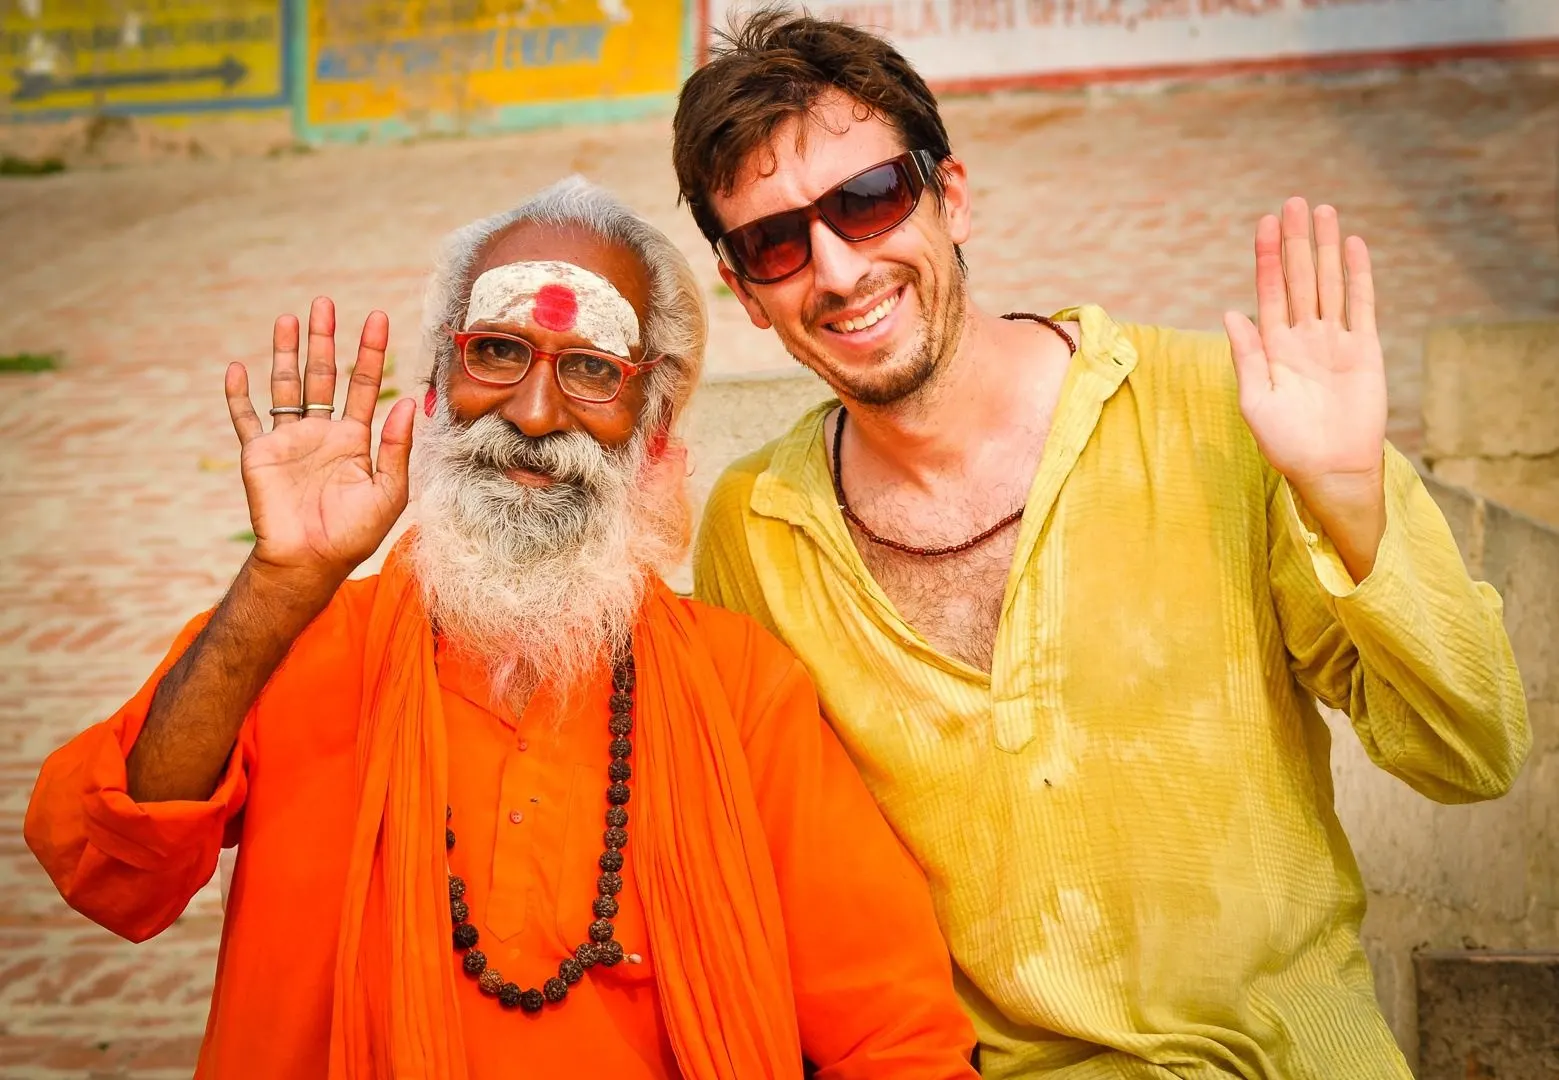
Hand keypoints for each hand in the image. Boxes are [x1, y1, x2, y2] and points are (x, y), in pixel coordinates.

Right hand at [225, 297, 414, 593]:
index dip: (370, 353)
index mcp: (355, 439)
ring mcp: (289, 440)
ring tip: (289, 318)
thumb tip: (407, 404)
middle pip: (323, 376)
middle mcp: (322, 433)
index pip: (365, 386)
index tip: (377, 319)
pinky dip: (238, 396)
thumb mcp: (388, 492)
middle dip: (325, 340)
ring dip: (286, 353)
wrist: (310, 561)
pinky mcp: (259, 454)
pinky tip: (236, 369)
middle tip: (326, 303)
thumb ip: (395, 448)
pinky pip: (246, 419)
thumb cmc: (354, 533)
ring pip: (286, 386)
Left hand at [1223, 198, 1387, 577]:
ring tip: (1322, 211)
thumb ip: (1246, 355)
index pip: (1268, 292)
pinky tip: (1352, 245)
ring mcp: (1334, 340)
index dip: (1266, 258)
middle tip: (1293, 202)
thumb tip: (1230, 312)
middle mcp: (1303, 337)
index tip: (1263, 224)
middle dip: (1295, 242)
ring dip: (1326, 248)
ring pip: (1329, 283)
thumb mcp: (1256, 400)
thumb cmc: (1286, 443)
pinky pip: (1361, 304)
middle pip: (1299, 278)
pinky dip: (1358, 275)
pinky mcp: (1364, 349)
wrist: (1329, 468)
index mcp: (1273, 348)